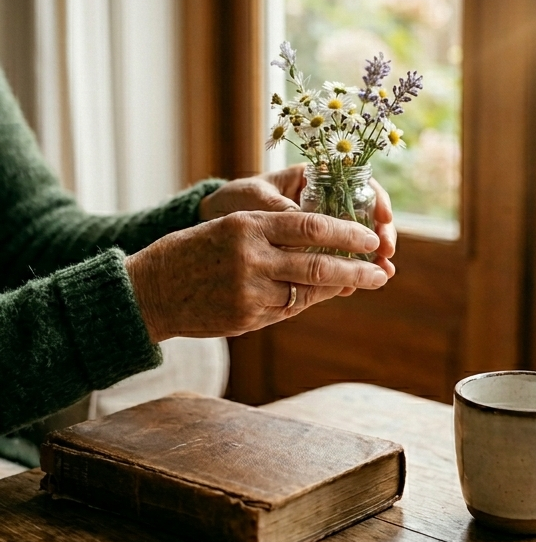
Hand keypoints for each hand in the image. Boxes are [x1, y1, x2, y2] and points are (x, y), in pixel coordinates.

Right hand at [126, 211, 389, 342]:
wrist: (147, 291)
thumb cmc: (192, 253)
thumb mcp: (228, 228)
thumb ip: (272, 233)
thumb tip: (324, 243)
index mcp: (247, 225)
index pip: (309, 225)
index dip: (346, 233)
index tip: (371, 238)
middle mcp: (250, 256)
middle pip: (318, 264)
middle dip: (357, 269)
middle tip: (382, 272)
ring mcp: (248, 290)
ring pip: (307, 291)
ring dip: (337, 289)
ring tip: (362, 283)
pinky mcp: (246, 317)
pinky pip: (288, 310)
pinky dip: (306, 302)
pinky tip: (319, 296)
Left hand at [199, 164, 397, 277]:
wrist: (211, 224)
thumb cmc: (232, 202)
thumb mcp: (254, 200)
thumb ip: (281, 210)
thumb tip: (311, 227)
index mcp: (313, 177)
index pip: (358, 181)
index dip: (377, 198)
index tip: (383, 218)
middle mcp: (323, 200)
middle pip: (365, 213)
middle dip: (380, 233)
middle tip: (387, 252)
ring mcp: (319, 228)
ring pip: (355, 240)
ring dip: (370, 257)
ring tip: (381, 273)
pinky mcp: (311, 252)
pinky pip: (334, 260)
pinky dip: (345, 273)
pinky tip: (352, 286)